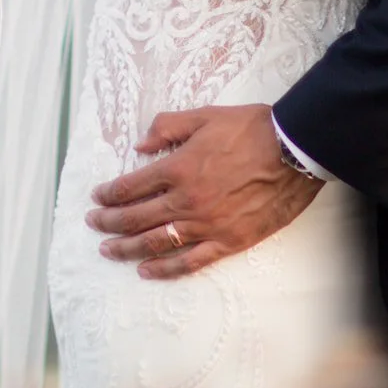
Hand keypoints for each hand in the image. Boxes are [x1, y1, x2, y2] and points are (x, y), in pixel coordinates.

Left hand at [83, 104, 321, 279]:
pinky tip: (146, 271)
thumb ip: (167, 127)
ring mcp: (206, 225)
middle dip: (108, 222)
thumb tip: (139, 145)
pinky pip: (189, 262)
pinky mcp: (228, 242)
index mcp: (177, 168)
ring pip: (155, 242)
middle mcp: (185, 201)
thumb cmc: (251, 130)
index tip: (97, 198)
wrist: (295, 153)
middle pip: (135, 217)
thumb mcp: (205, 116)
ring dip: (126, 248)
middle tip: (93, 224)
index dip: (109, 194)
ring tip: (108, 250)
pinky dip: (164, 269)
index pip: (130, 187)